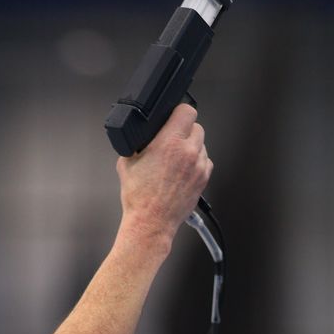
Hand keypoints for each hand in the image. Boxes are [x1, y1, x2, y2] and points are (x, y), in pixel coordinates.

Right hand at [117, 103, 212, 245]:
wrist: (151, 222)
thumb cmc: (139, 197)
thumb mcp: (127, 162)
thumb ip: (138, 144)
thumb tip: (142, 136)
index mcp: (169, 143)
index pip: (186, 111)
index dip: (179, 112)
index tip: (174, 116)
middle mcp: (188, 151)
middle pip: (196, 126)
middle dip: (185, 130)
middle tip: (173, 140)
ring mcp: (198, 165)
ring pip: (202, 143)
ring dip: (192, 146)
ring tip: (177, 159)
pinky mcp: (204, 178)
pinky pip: (206, 161)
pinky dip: (197, 162)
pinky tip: (183, 170)